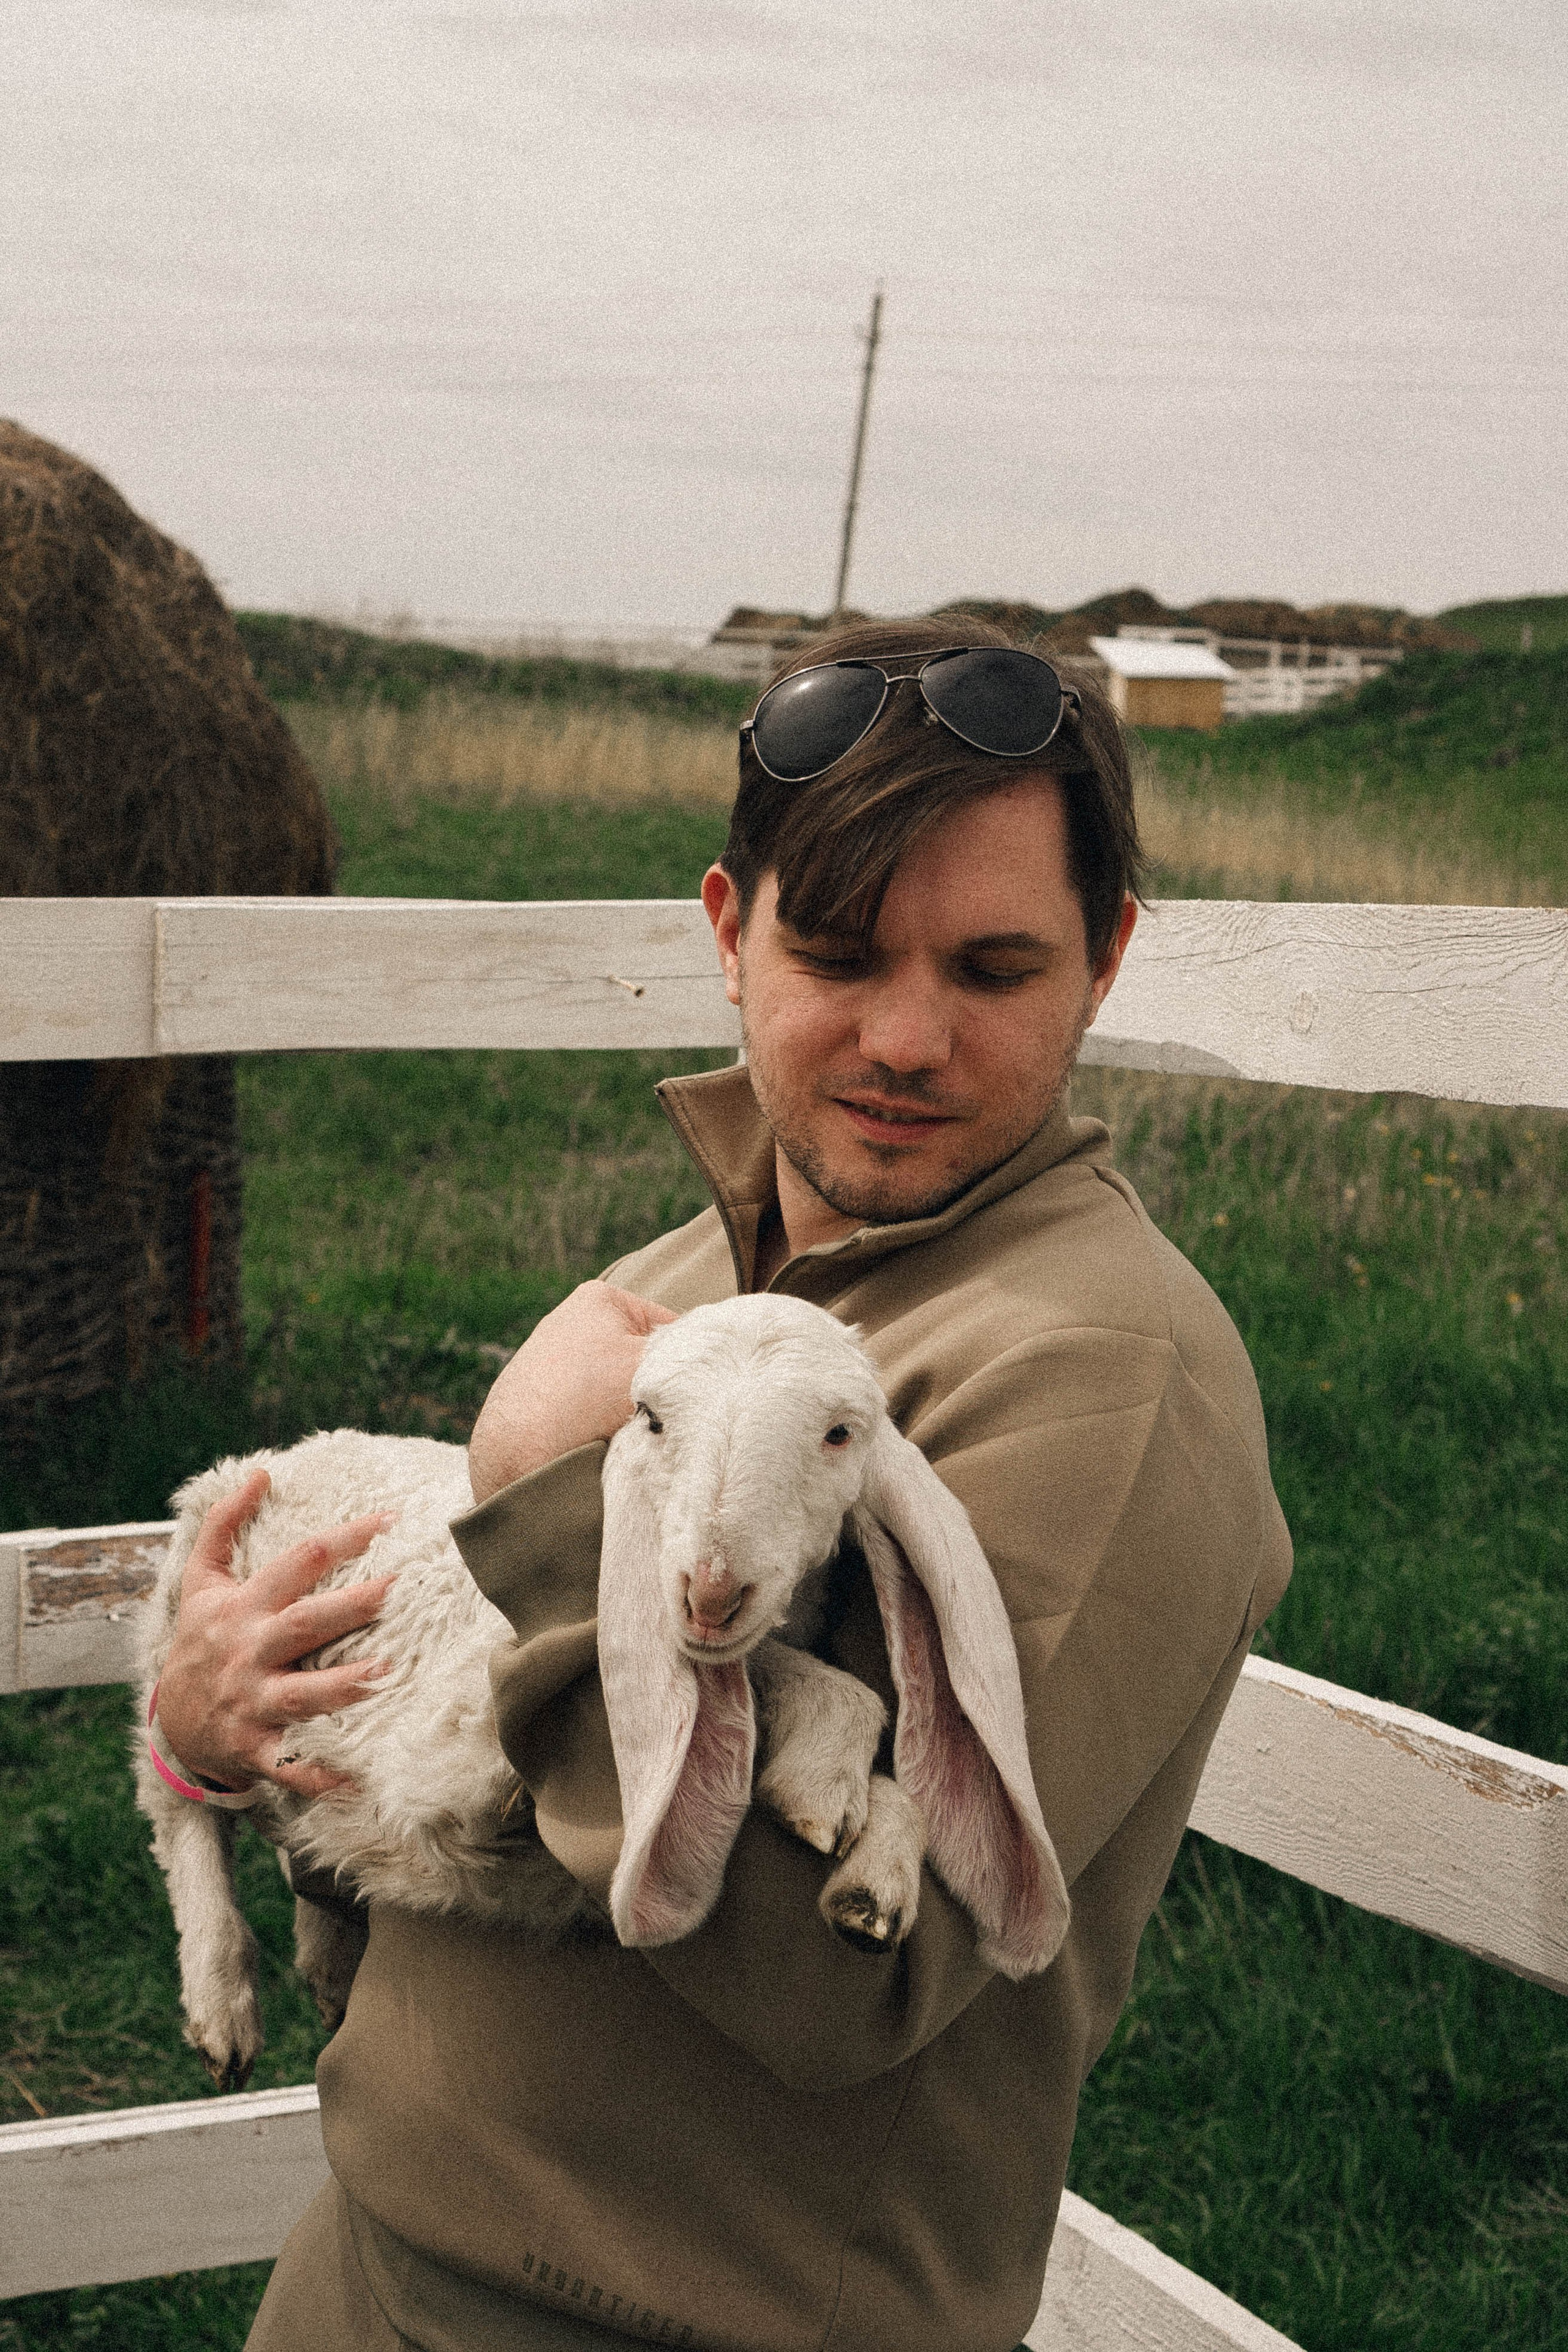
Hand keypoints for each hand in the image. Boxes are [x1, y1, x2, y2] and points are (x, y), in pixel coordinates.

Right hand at [154, 1468, 396, 1797]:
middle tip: (399, 1588)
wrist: (171, 1723)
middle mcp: (249, 1652)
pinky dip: (319, 1775)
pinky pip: (290, 1764)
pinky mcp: (254, 1747)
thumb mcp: (200, 1581)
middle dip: (351, 1606)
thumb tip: (260, 1472)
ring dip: (345, 1686)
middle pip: (305, 1624)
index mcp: (243, 1607)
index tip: (391, 1520)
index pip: (298, 1563)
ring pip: (302, 1694)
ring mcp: (252, 1702)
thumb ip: (224, 1524)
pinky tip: (356, 1778)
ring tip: (389, 1673)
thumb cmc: (200, 1641)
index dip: (343, 1538)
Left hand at [468, 1282, 678, 1504]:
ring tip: (620, 1428)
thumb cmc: (585, 1396)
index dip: (685, 1362)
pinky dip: (597, 1421)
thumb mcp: (651, 1362)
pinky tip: (594, 1437)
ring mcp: (550, 1358)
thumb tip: (711, 1350)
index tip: (686, 1391)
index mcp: (600, 1298)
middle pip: (640, 1356)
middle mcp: (570, 1320)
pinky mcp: (538, 1394)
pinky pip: (588, 1406)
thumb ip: (687, 1350)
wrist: (517, 1450)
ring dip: (625, 1408)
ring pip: (616, 1385)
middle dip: (651, 1385)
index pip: (670, 1326)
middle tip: (655, 1411)